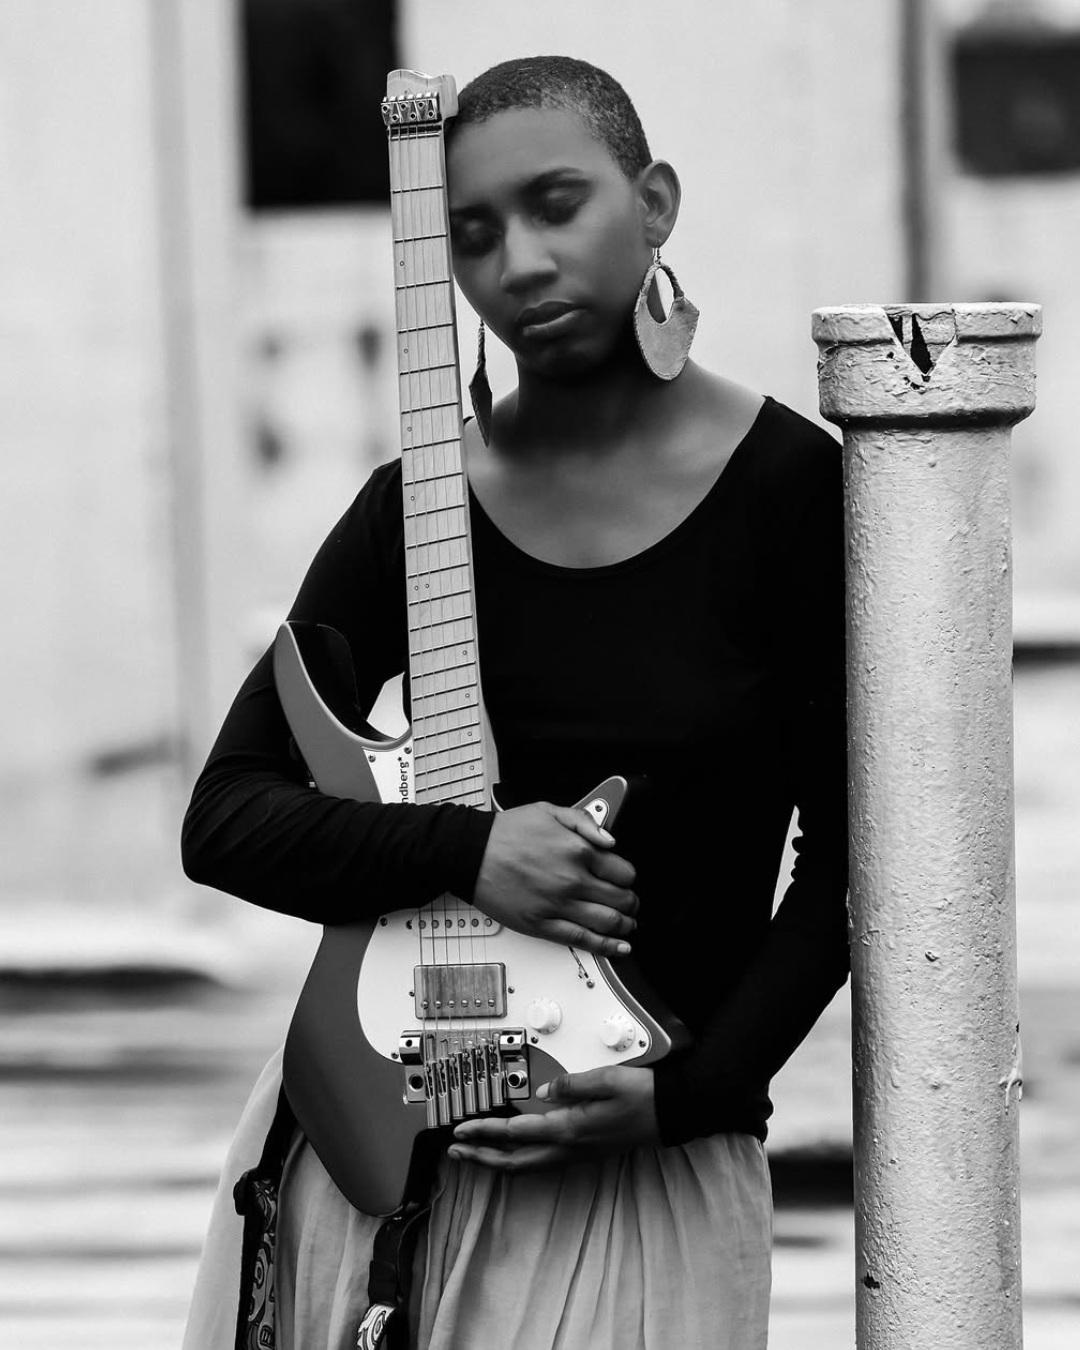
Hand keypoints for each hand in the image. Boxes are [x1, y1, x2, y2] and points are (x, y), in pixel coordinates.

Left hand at [447, 1066, 658, 1171]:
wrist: (669, 1114)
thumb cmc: (642, 1095)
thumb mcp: (607, 1079)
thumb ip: (571, 1085)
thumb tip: (542, 1092)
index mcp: (570, 1128)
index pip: (516, 1133)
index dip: (484, 1132)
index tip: (461, 1130)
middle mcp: (570, 1148)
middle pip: (515, 1162)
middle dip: (481, 1158)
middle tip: (456, 1152)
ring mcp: (577, 1154)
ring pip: (528, 1167)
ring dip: (498, 1162)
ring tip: (476, 1155)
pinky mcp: (583, 1153)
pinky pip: (542, 1163)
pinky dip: (519, 1161)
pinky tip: (514, 1153)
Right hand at [472, 803, 637, 957]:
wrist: (471, 853)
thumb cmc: (505, 832)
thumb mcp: (549, 810)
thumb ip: (585, 822)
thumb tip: (611, 840)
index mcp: (578, 850)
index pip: (623, 872)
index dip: (628, 878)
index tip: (625, 880)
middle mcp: (572, 880)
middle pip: (621, 900)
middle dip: (631, 903)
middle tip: (630, 904)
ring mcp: (558, 905)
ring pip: (608, 922)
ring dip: (624, 926)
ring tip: (627, 925)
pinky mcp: (541, 925)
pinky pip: (581, 940)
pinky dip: (606, 946)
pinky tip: (617, 948)